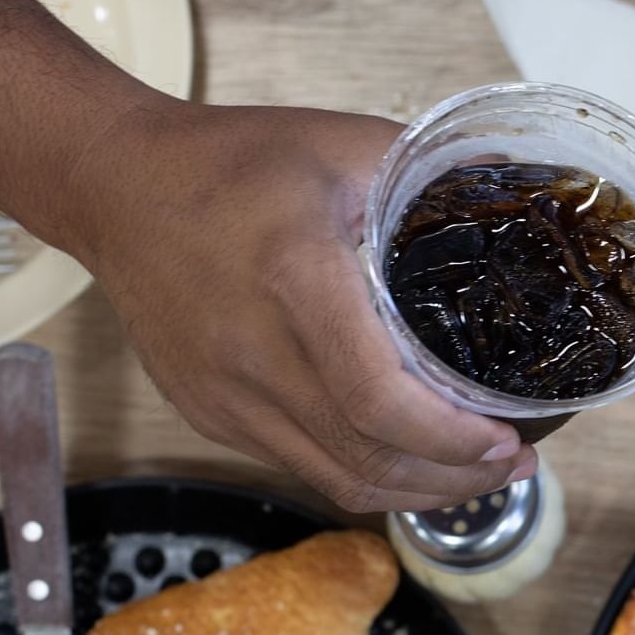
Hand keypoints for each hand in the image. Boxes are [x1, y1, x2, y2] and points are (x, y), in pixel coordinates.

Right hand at [63, 101, 535, 512]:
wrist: (115, 185)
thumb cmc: (231, 162)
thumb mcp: (341, 144)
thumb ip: (432, 173)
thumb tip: (519, 192)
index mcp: (295, 282)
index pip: (378, 401)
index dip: (451, 440)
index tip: (507, 439)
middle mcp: (253, 354)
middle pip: (366, 459)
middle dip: (454, 479)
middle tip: (512, 462)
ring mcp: (224, 395)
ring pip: (335, 478)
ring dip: (414, 490)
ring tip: (473, 472)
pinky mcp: (209, 413)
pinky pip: (300, 465)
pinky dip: (363, 474)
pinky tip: (407, 457)